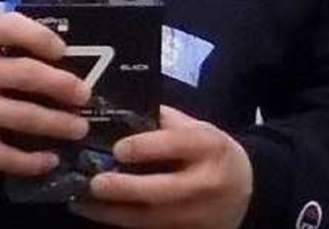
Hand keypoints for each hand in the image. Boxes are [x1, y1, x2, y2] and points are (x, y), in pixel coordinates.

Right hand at [0, 10, 90, 175]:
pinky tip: (50, 159)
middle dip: (62, 85)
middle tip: (84, 95)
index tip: (62, 50)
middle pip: (26, 76)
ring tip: (79, 127)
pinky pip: (3, 155)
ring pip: (22, 117)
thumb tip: (57, 45)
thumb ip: (7, 32)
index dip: (41, 37)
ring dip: (56, 123)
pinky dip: (29, 160)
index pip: (11, 28)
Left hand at [72, 105, 252, 228]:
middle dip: (125, 188)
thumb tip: (123, 111)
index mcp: (209, 146)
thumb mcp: (199, 128)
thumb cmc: (212, 152)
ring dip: (113, 211)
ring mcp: (196, 214)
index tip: (118, 148)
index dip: (146, 147)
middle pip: (162, 190)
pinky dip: (121, 222)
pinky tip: (99, 212)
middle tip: (94, 182)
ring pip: (151, 217)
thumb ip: (166, 121)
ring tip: (82, 200)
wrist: (245, 191)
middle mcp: (204, 182)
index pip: (176, 145)